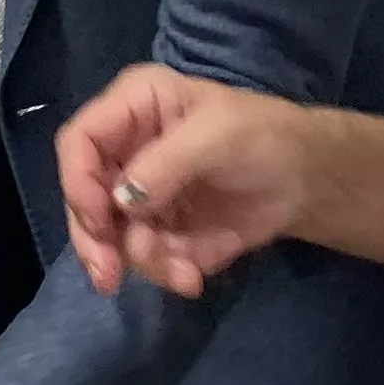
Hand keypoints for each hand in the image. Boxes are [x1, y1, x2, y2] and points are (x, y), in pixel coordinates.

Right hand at [55, 64, 314, 298]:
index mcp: (133, 106)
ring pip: (109, 236)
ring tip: (187, 271)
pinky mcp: (156, 228)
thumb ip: (166, 163)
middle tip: (108, 278)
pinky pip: (142, 257)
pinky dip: (165, 272)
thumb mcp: (217, 136)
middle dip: (95, 241)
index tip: (101, 222)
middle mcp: (124, 148)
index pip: (79, 142)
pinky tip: (193, 277)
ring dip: (143, 261)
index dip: (78, 184)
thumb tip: (120, 201)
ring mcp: (137, 192)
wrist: (305, 179)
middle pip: (81, 197)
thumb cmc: (264, 137)